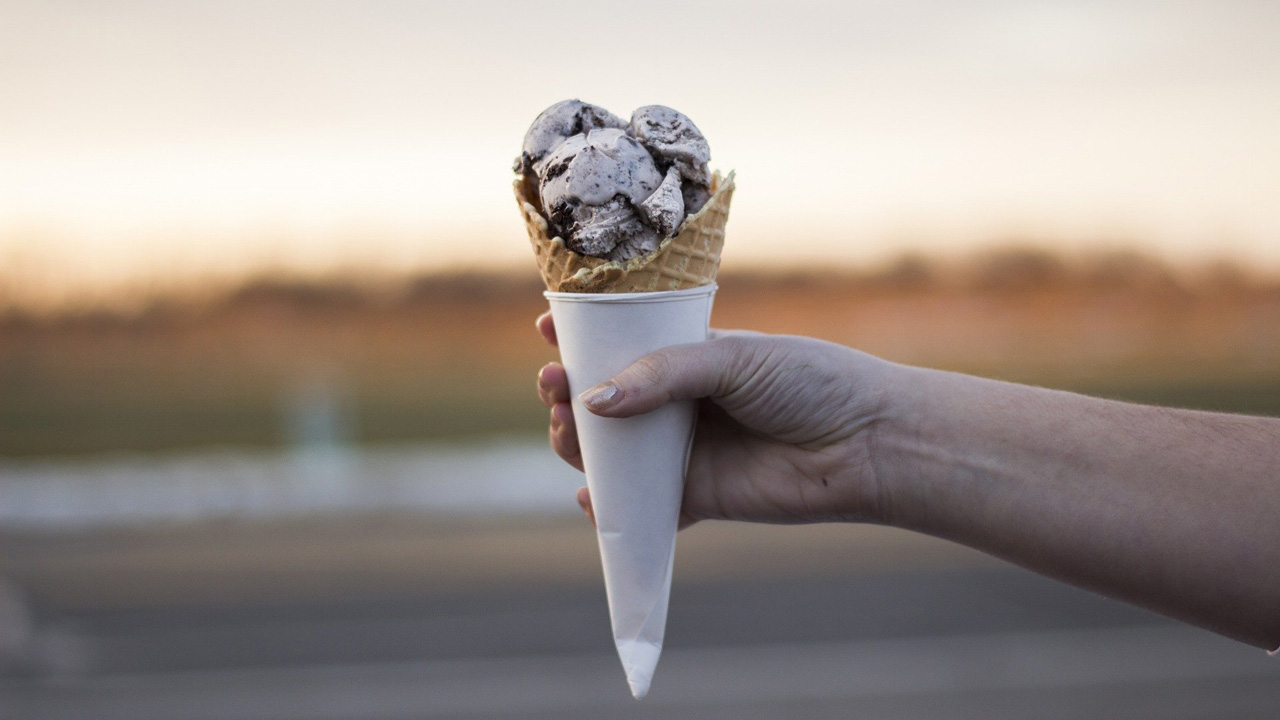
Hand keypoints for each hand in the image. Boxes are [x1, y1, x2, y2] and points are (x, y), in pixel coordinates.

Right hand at [535, 312, 894, 528]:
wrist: (867, 443)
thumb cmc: (810, 382)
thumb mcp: (732, 358)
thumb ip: (663, 375)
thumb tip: (594, 399)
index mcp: (689, 358)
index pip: (623, 345)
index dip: (582, 338)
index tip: (549, 326)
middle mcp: (680, 405)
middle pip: (604, 403)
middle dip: (568, 392)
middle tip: (552, 382)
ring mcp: (686, 452)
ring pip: (613, 454)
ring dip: (580, 443)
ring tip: (567, 428)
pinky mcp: (697, 498)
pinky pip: (642, 508)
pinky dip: (612, 508)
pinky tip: (593, 498)